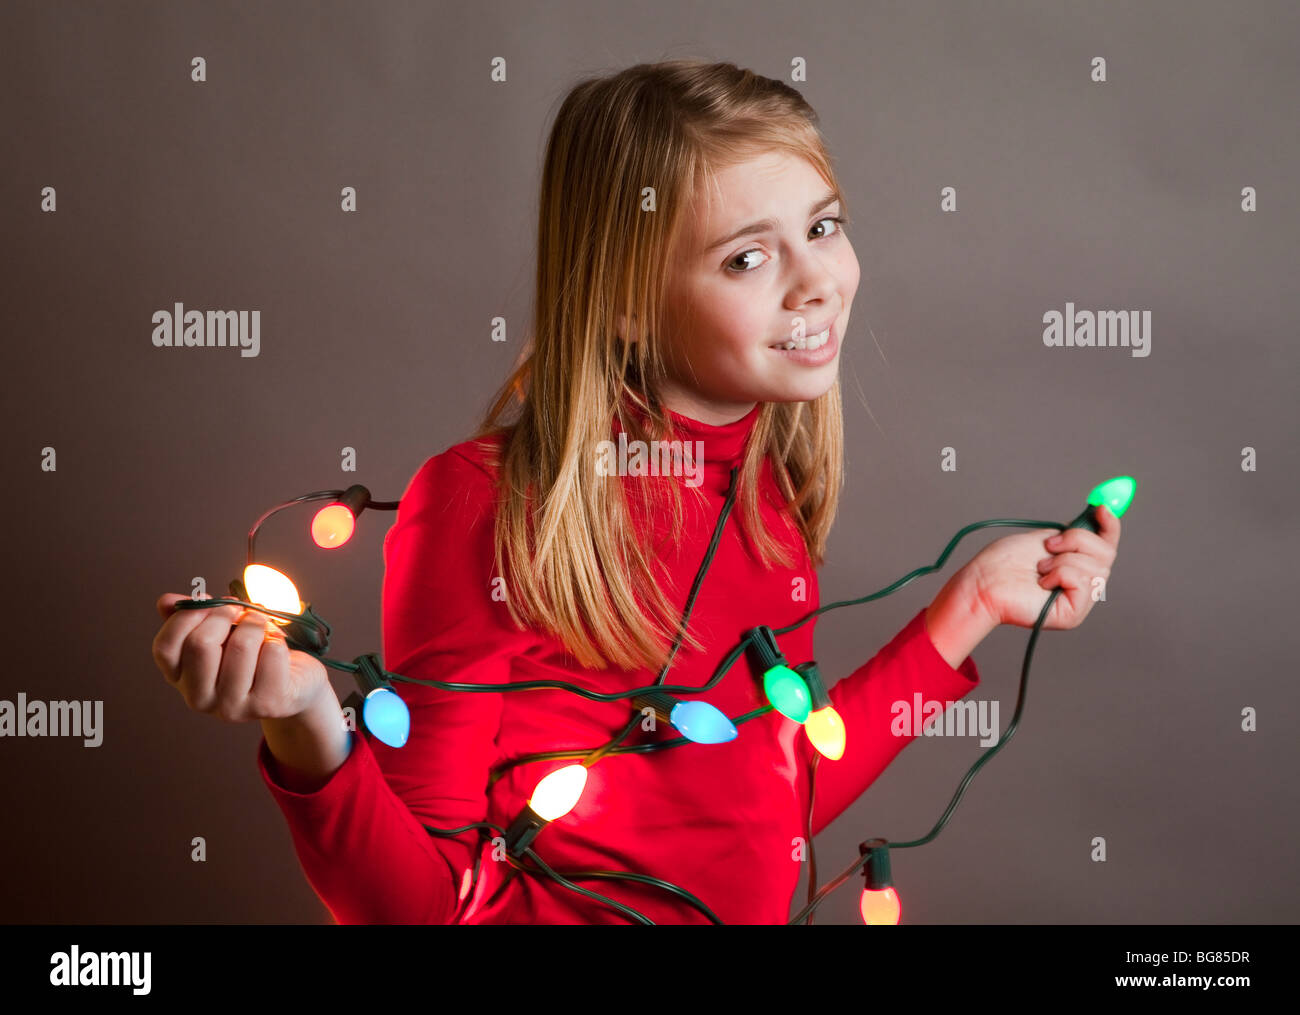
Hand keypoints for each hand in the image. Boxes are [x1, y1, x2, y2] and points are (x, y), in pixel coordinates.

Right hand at [151, 592, 332, 721]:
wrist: (295, 685)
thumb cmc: (253, 653)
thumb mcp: (220, 631)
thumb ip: (193, 615)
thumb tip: (166, 601)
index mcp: (180, 678)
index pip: (165, 647)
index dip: (188, 615)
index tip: (210, 602)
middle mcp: (198, 699)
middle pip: (200, 643)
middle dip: (226, 614)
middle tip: (243, 609)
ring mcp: (232, 707)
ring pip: (241, 645)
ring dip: (257, 623)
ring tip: (265, 625)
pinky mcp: (266, 705)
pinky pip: (273, 653)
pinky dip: (279, 640)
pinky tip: (278, 648)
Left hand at [965, 505, 1122, 629]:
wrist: (983, 581)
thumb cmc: (1005, 562)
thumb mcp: (1045, 538)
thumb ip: (1073, 532)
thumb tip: (1099, 511)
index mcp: (1079, 565)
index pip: (1108, 544)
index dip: (1110, 525)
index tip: (1101, 506)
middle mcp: (1084, 584)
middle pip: (1107, 553)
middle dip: (1078, 540)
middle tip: (1049, 544)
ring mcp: (1080, 601)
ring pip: (1096, 567)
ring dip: (1062, 559)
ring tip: (1039, 567)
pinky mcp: (1073, 614)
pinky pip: (1083, 582)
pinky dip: (1060, 574)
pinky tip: (1041, 582)